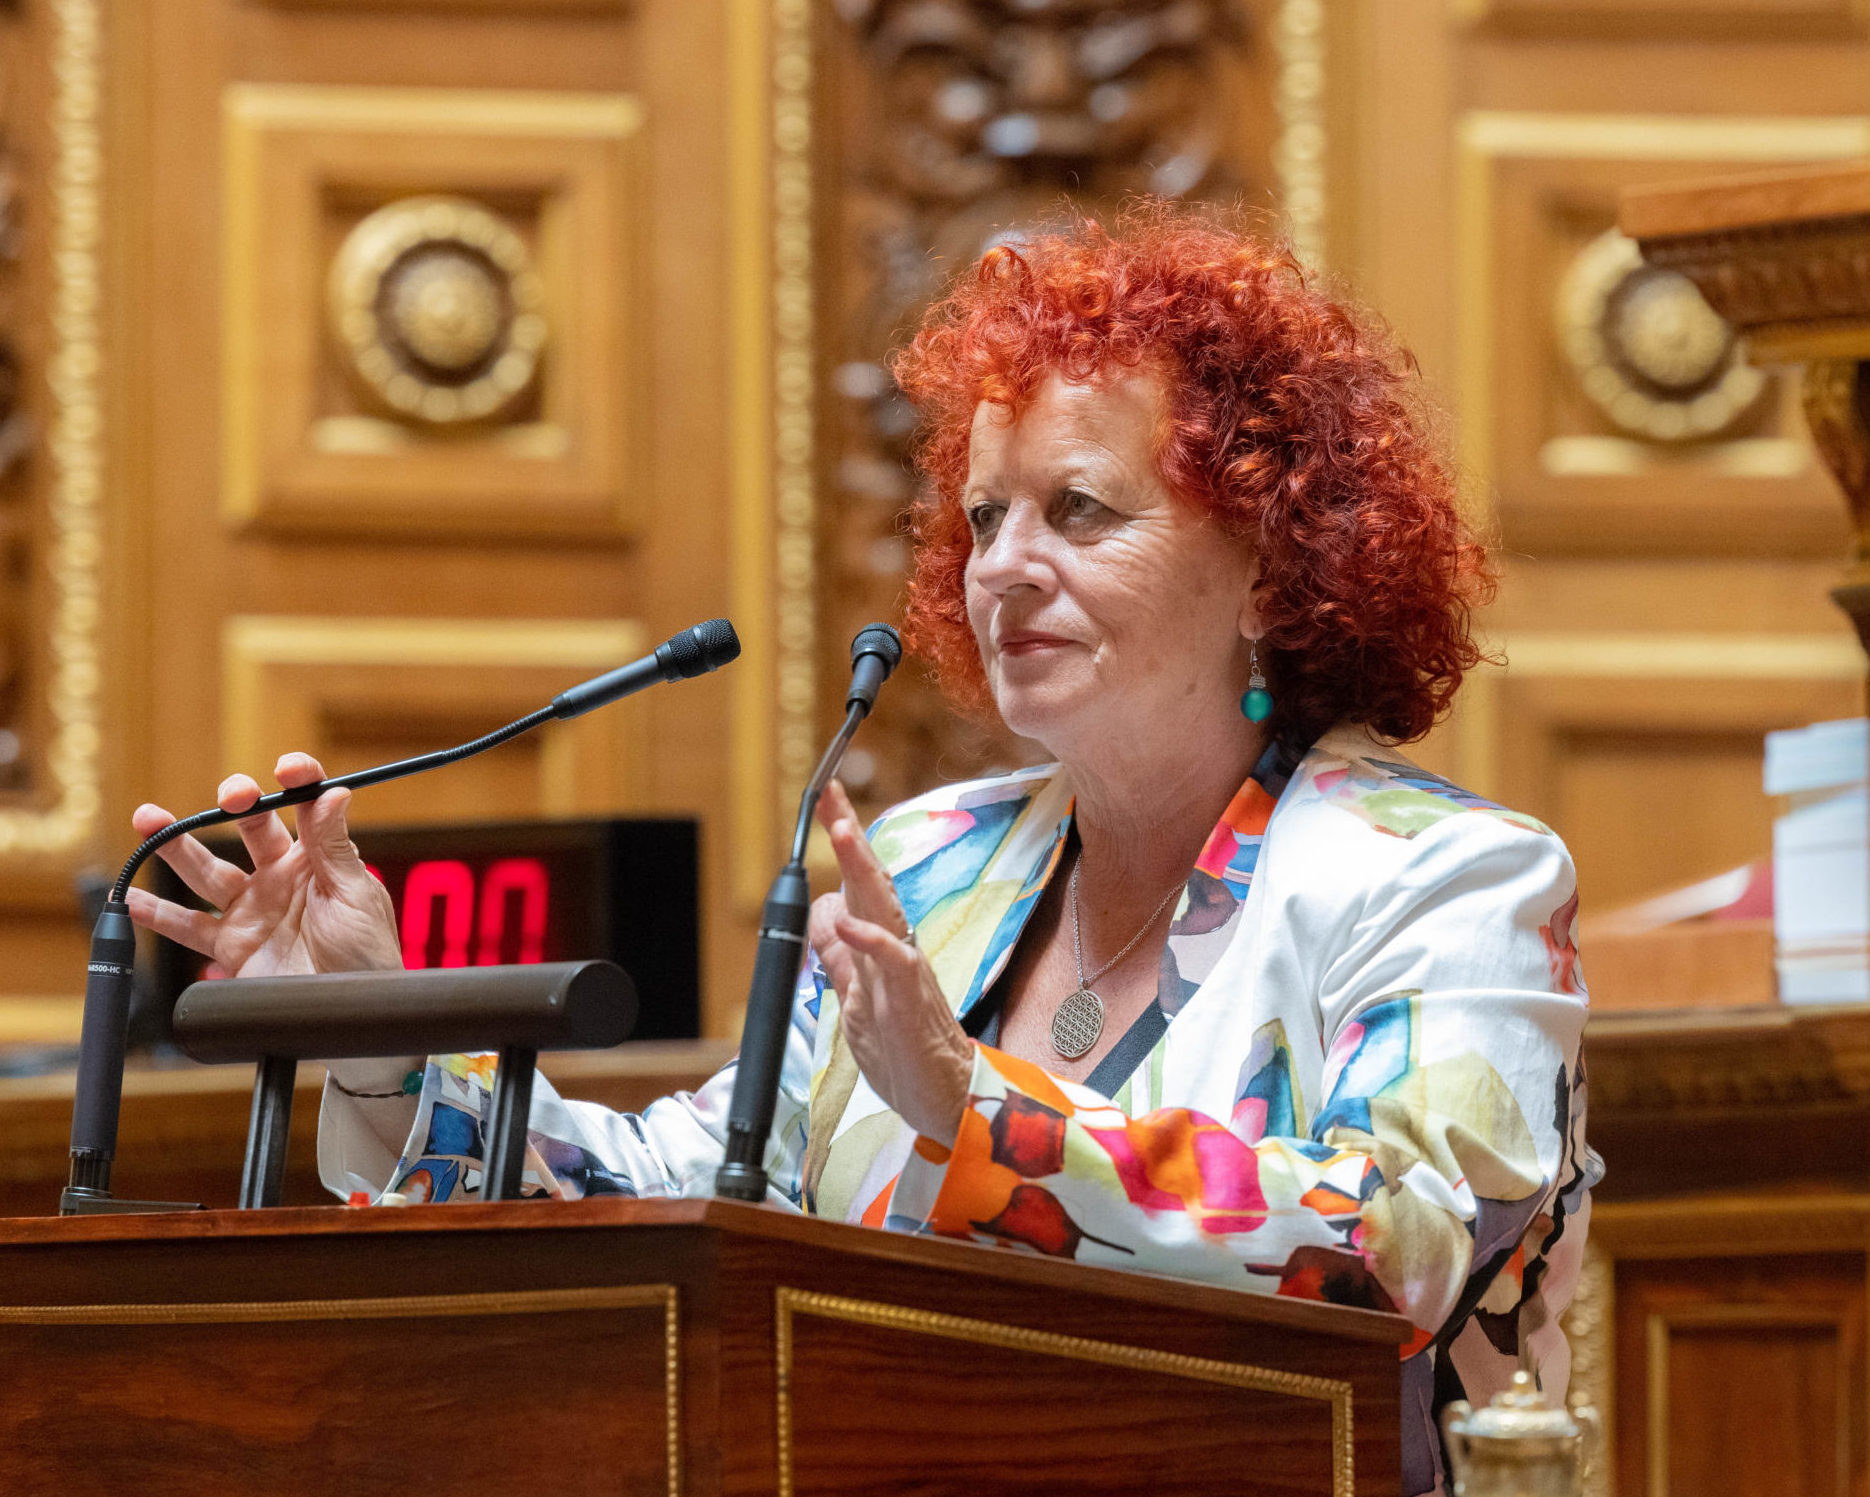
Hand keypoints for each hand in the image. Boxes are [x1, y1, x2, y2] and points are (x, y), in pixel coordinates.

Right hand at [124, 752, 401, 978]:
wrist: (353, 1015)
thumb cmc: (368, 956)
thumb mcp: (355, 896)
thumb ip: (335, 848)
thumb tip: (334, 793)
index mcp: (318, 859)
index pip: (306, 807)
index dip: (297, 780)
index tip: (288, 768)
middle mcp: (281, 877)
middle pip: (251, 830)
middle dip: (236, 804)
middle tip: (231, 793)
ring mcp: (253, 909)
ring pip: (208, 870)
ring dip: (178, 847)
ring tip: (150, 820)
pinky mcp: (232, 946)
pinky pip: (189, 925)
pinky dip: (159, 914)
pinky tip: (132, 898)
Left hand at [808, 780, 973, 1145]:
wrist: (944, 1101)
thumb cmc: (905, 1053)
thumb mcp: (855, 1000)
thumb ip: (841, 956)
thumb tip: (824, 910)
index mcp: (881, 948)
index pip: (857, 885)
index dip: (841, 844)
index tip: (824, 800)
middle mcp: (895, 950)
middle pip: (870, 882)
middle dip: (848, 835)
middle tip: (828, 792)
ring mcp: (904, 973)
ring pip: (883, 910)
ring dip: (861, 868)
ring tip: (841, 829)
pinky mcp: (911, 1002)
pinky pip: (892, 963)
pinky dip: (870, 939)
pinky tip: (847, 919)